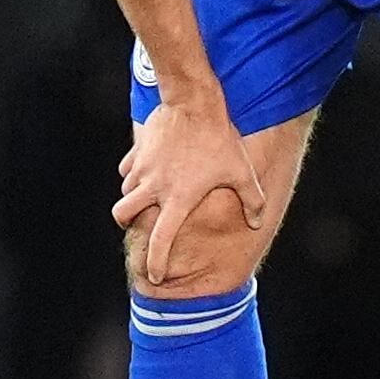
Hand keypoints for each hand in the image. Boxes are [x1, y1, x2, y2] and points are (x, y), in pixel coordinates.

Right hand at [114, 98, 264, 287]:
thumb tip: (257, 222)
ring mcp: (143, 167)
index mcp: (178, 199)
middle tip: (138, 225)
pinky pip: (127, 168)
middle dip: (127, 224)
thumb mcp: (242, 171)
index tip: (154, 275)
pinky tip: (146, 170)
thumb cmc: (220, 139)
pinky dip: (133, 174)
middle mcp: (154, 186)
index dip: (156, 262)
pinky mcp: (139, 149)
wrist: (195, 102)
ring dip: (132, 198)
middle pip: (122, 214)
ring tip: (147, 196)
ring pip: (124, 191)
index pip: (161, 240)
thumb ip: (252, 200)